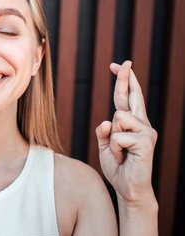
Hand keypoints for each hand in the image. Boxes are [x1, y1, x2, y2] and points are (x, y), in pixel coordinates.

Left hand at [96, 61, 156, 204]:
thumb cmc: (118, 167)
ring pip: (118, 117)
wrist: (128, 188)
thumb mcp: (106, 146)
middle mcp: (142, 124)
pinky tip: (123, 158)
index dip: (123, 81)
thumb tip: (106, 121)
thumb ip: (104, 132)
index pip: (126, 97)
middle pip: (132, 96)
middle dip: (126, 78)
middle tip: (123, 62)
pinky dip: (115, 149)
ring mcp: (146, 132)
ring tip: (120, 153)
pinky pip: (118, 136)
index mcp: (132, 123)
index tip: (118, 65)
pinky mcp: (146, 142)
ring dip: (113, 138)